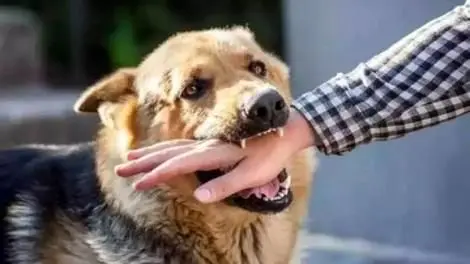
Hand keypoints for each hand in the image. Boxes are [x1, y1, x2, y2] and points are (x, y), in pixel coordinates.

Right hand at [115, 109, 314, 202]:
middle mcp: (206, 146)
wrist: (286, 130)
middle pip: (168, 153)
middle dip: (143, 162)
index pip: (179, 165)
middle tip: (121, 168)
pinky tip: (159, 152)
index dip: (157, 175)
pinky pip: (181, 145)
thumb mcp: (252, 174)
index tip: (138, 183)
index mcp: (214, 154)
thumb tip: (199, 196)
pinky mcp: (210, 144)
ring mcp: (207, 143)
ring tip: (130, 157)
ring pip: (172, 146)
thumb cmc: (270, 155)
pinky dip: (165, 149)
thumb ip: (226, 185)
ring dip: (150, 153)